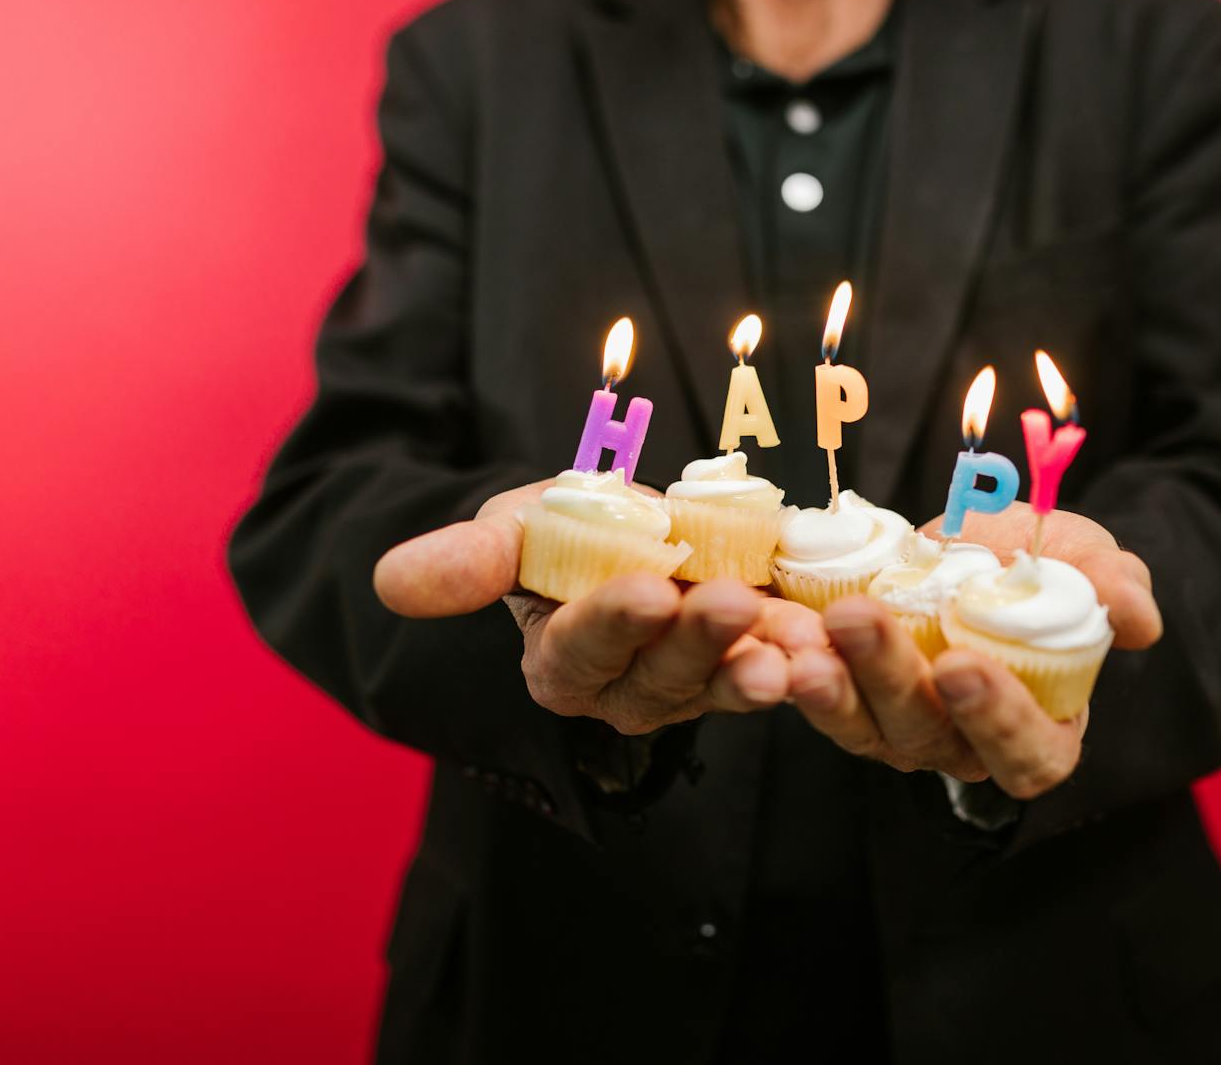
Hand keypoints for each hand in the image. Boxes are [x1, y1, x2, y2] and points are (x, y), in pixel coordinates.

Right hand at [372, 482, 823, 734]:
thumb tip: (389, 582)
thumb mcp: (511, 529)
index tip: (646, 590)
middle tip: (730, 604)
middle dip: (697, 641)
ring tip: (793, 650)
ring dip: (760, 666)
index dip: (613, 623)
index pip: (580, 649)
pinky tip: (830, 646)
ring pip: (724, 684)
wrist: (630, 531)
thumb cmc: (559, 532)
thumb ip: (466, 559)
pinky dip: (805, 659)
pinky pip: (777, 671)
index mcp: (559, 660)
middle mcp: (624, 690)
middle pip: (660, 674)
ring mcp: (692, 689)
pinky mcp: (747, 670)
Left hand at [788, 504, 1160, 798]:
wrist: (976, 545)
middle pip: (928, 736)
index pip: (1026, 752)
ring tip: (808, 637)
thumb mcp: (1085, 559)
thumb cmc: (1042, 565)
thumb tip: (1139, 620)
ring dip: (832, 684)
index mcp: (1040, 730)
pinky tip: (778, 634)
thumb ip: (1113, 586)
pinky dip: (793, 670)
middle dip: (890, 678)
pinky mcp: (848, 700)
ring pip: (863, 726)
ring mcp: (900, 730)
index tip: (964, 664)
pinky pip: (817, 697)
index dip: (997, 718)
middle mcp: (965, 745)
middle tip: (860, 618)